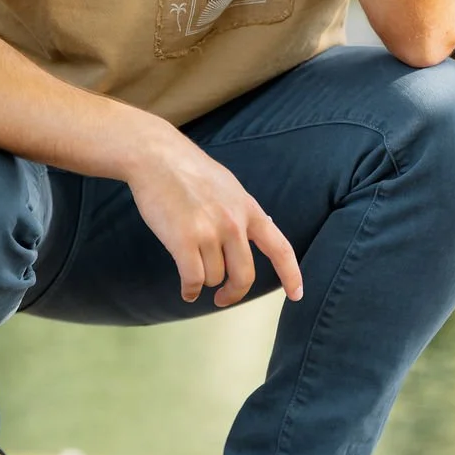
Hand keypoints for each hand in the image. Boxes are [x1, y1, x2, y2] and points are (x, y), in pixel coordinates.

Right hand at [126, 129, 302, 308]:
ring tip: (192, 268)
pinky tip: (186, 290)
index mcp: (248, 209)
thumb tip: (262, 229)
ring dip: (203, 280)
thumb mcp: (228, 186)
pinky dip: (189, 290)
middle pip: (244, 275)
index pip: (279, 248)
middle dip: (233, 293)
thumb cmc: (189, 169)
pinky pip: (193, 279)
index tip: (297, 295)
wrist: (157, 156)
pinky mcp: (183, 239)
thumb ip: (243, 211)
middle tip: (223, 297)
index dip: (291, 275)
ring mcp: (209, 231)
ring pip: (214, 278)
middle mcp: (233, 223)